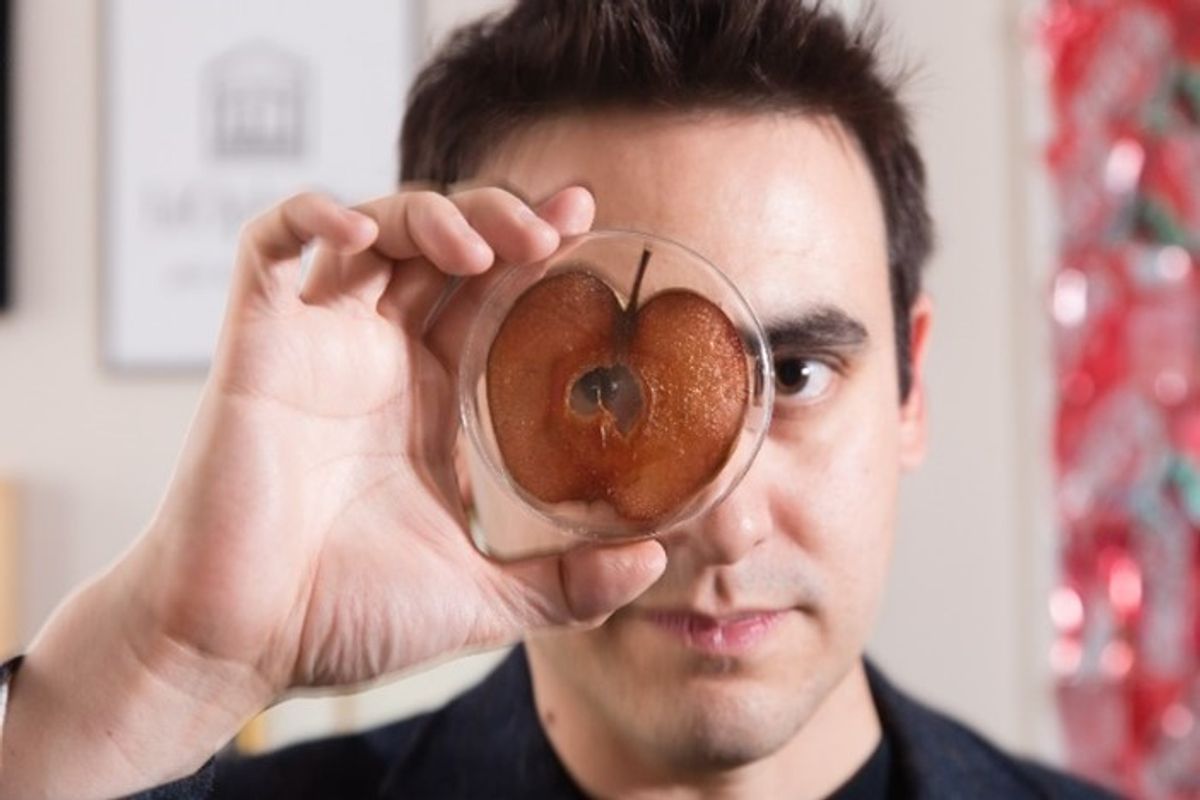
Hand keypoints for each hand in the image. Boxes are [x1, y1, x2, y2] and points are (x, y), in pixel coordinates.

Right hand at [0, 186, 665, 798]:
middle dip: (495, 217)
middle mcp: (378, 359)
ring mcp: (316, 343)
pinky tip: (355, 228)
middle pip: (441, 247)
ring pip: (372, 229)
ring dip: (427, 213)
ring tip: (478, 244)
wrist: (238, 646)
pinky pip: (267, 246)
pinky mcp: (255, 341)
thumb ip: (569, 583)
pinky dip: (307, 213)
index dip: (535, 249)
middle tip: (546, 230)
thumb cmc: (344, 618)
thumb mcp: (482, 596)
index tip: (585, 218)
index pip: (490, 295)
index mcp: (432, 400)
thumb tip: (654, 559)